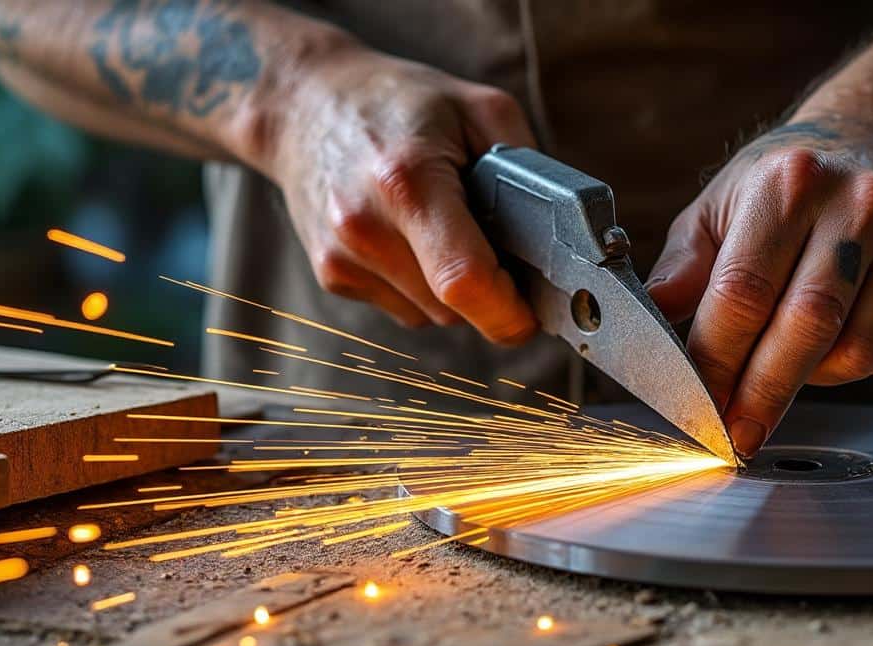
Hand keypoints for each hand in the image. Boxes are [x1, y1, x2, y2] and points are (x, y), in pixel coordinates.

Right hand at [258, 44, 536, 341]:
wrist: (304, 103)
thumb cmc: (400, 102)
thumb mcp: (480, 110)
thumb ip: (531, 174)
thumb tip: (567, 242)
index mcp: (408, 183)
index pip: (467, 282)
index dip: (511, 311)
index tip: (535, 308)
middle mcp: (365, 228)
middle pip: (456, 308)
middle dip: (490, 292)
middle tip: (496, 244)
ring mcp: (341, 257)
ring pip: (433, 316)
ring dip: (454, 289)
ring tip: (442, 226)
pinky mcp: (331, 275)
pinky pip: (405, 308)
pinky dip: (422, 285)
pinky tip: (410, 237)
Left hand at [646, 113, 872, 456]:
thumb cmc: (786, 184)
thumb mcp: (720, 203)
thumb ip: (684, 266)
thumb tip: (650, 322)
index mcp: (789, 183)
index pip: (745, 291)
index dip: (717, 359)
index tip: (697, 405)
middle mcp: (858, 207)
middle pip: (807, 325)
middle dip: (763, 394)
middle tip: (736, 437)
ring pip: (854, 352)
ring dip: (809, 380)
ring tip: (784, 360)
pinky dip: (852, 368)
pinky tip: (832, 340)